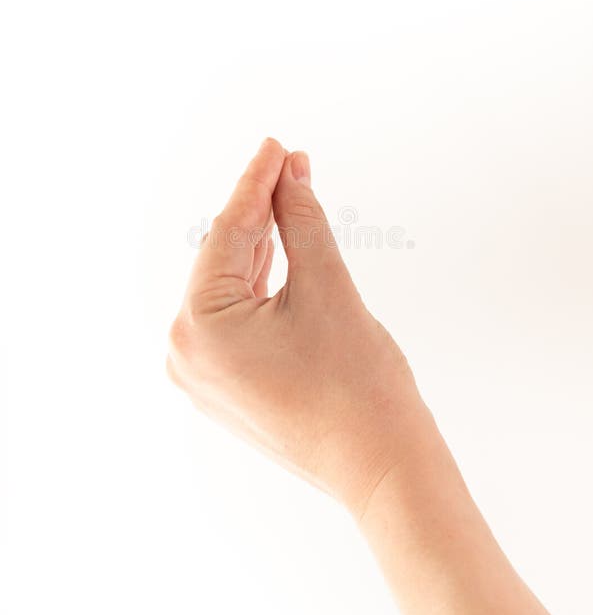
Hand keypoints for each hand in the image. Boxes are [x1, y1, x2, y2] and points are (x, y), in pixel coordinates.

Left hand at [167, 138, 419, 513]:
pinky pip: (236, 321)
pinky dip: (260, 286)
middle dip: (260, 212)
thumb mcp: (327, 287)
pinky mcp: (226, 389)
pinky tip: (277, 252)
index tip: (276, 145)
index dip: (256, 183)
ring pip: (231, 291)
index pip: (228, 234)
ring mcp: (203, 377)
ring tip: (289, 199)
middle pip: (224, 261)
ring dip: (261, 246)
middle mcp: (186, 354)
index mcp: (199, 327)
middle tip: (290, 164)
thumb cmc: (359, 384)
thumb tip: (290, 173)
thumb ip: (301, 221)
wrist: (383, 468)